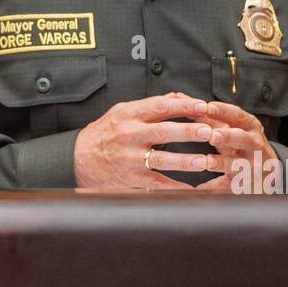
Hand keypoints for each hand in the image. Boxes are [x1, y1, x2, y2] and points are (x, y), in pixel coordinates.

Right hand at [73, 92, 216, 189]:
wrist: (78, 158)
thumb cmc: (105, 133)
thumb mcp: (122, 111)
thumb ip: (150, 105)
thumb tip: (179, 98)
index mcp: (129, 115)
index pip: (160, 106)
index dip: (183, 106)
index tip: (203, 106)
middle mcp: (129, 135)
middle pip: (163, 132)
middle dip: (188, 132)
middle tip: (209, 132)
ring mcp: (129, 158)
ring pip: (161, 159)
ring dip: (185, 161)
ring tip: (205, 161)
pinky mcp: (130, 178)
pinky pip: (156, 183)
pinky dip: (174, 187)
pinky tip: (191, 188)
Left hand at [196, 101, 277, 192]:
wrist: (267, 169)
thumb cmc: (241, 142)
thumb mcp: (232, 126)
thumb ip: (208, 115)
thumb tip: (179, 97)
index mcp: (250, 127)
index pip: (237, 115)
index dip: (223, 111)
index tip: (208, 107)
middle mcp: (254, 144)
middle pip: (242, 139)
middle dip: (227, 136)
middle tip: (213, 135)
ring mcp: (253, 166)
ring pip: (238, 164)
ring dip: (221, 163)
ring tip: (207, 162)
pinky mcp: (247, 185)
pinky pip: (230, 187)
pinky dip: (216, 188)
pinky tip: (201, 189)